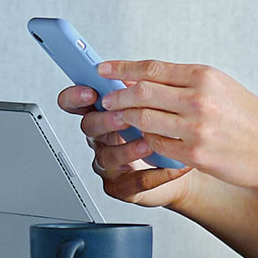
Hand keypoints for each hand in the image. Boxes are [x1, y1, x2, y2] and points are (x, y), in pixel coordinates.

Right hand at [56, 83, 196, 208]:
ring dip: (127, 149)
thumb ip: (140, 88)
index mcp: (102, 113)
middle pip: (89, 127)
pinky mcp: (123, 187)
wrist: (182, 163)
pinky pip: (134, 183)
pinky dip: (153, 174)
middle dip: (105, 120)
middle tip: (123, 117)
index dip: (75, 96)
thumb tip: (138, 70)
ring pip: (107, 156)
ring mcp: (109, 164)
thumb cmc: (163, 130)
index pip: (75, 102)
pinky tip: (168, 166)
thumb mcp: (152, 103)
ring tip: (148, 143)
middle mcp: (101, 138)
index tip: (89, 91)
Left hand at [79, 59, 257, 201]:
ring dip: (126, 119)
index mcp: (205, 77)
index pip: (152, 68)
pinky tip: (144, 138)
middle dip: (117, 95)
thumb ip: (187, 83)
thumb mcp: (223, 88)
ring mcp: (195, 129)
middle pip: (142, 92)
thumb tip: (148, 80)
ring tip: (119, 118)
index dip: (122, 68)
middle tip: (106, 97)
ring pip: (144, 119)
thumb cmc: (254, 120)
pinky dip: (146, 141)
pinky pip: (157, 145)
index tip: (104, 69)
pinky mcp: (194, 155)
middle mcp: (198, 99)